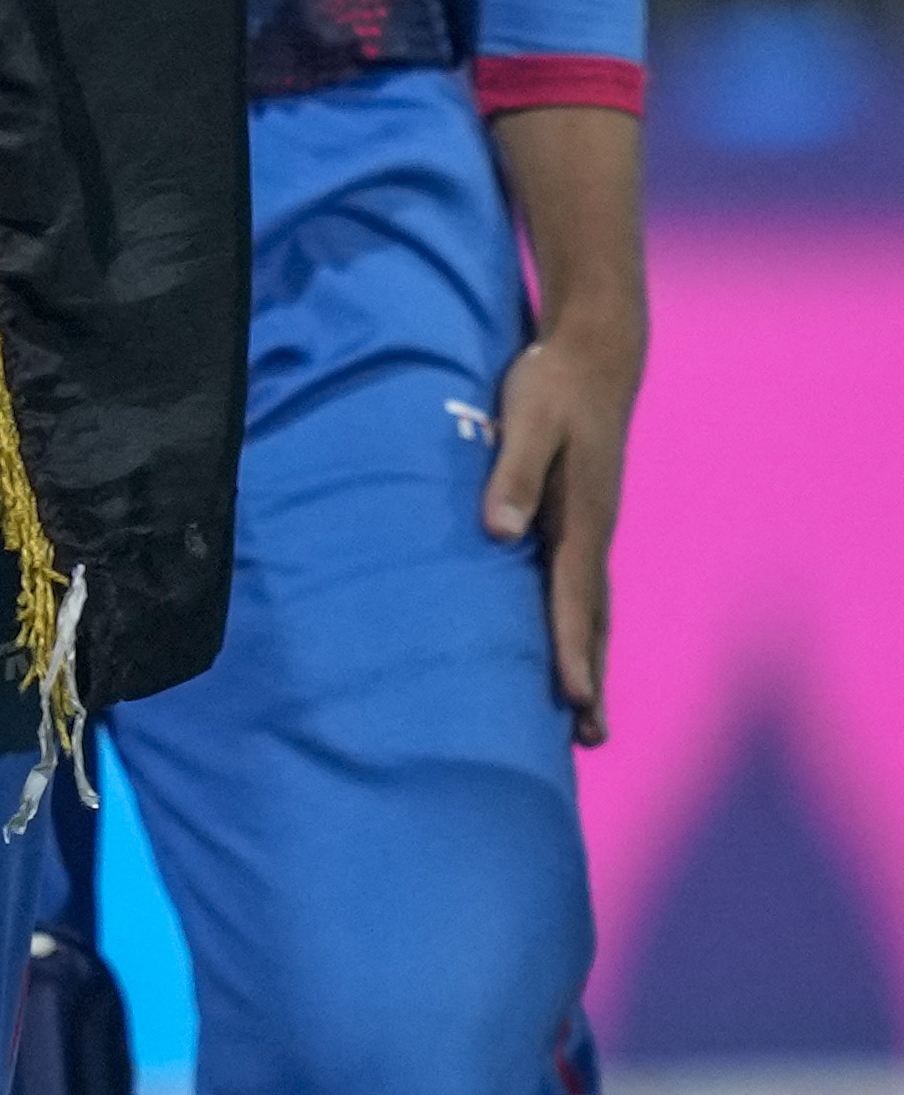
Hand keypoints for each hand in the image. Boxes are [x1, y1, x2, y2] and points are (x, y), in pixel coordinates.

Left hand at [484, 304, 637, 744]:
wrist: (594, 356)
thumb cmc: (552, 387)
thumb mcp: (527, 422)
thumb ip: (514, 476)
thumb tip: (500, 532)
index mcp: (582, 520)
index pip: (574, 599)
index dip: (572, 650)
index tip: (573, 698)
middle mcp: (593, 534)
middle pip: (592, 620)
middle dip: (590, 676)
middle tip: (590, 738)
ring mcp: (592, 530)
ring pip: (591, 609)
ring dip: (589, 660)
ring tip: (586, 716)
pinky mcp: (582, 520)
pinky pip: (582, 587)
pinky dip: (582, 627)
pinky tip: (574, 646)